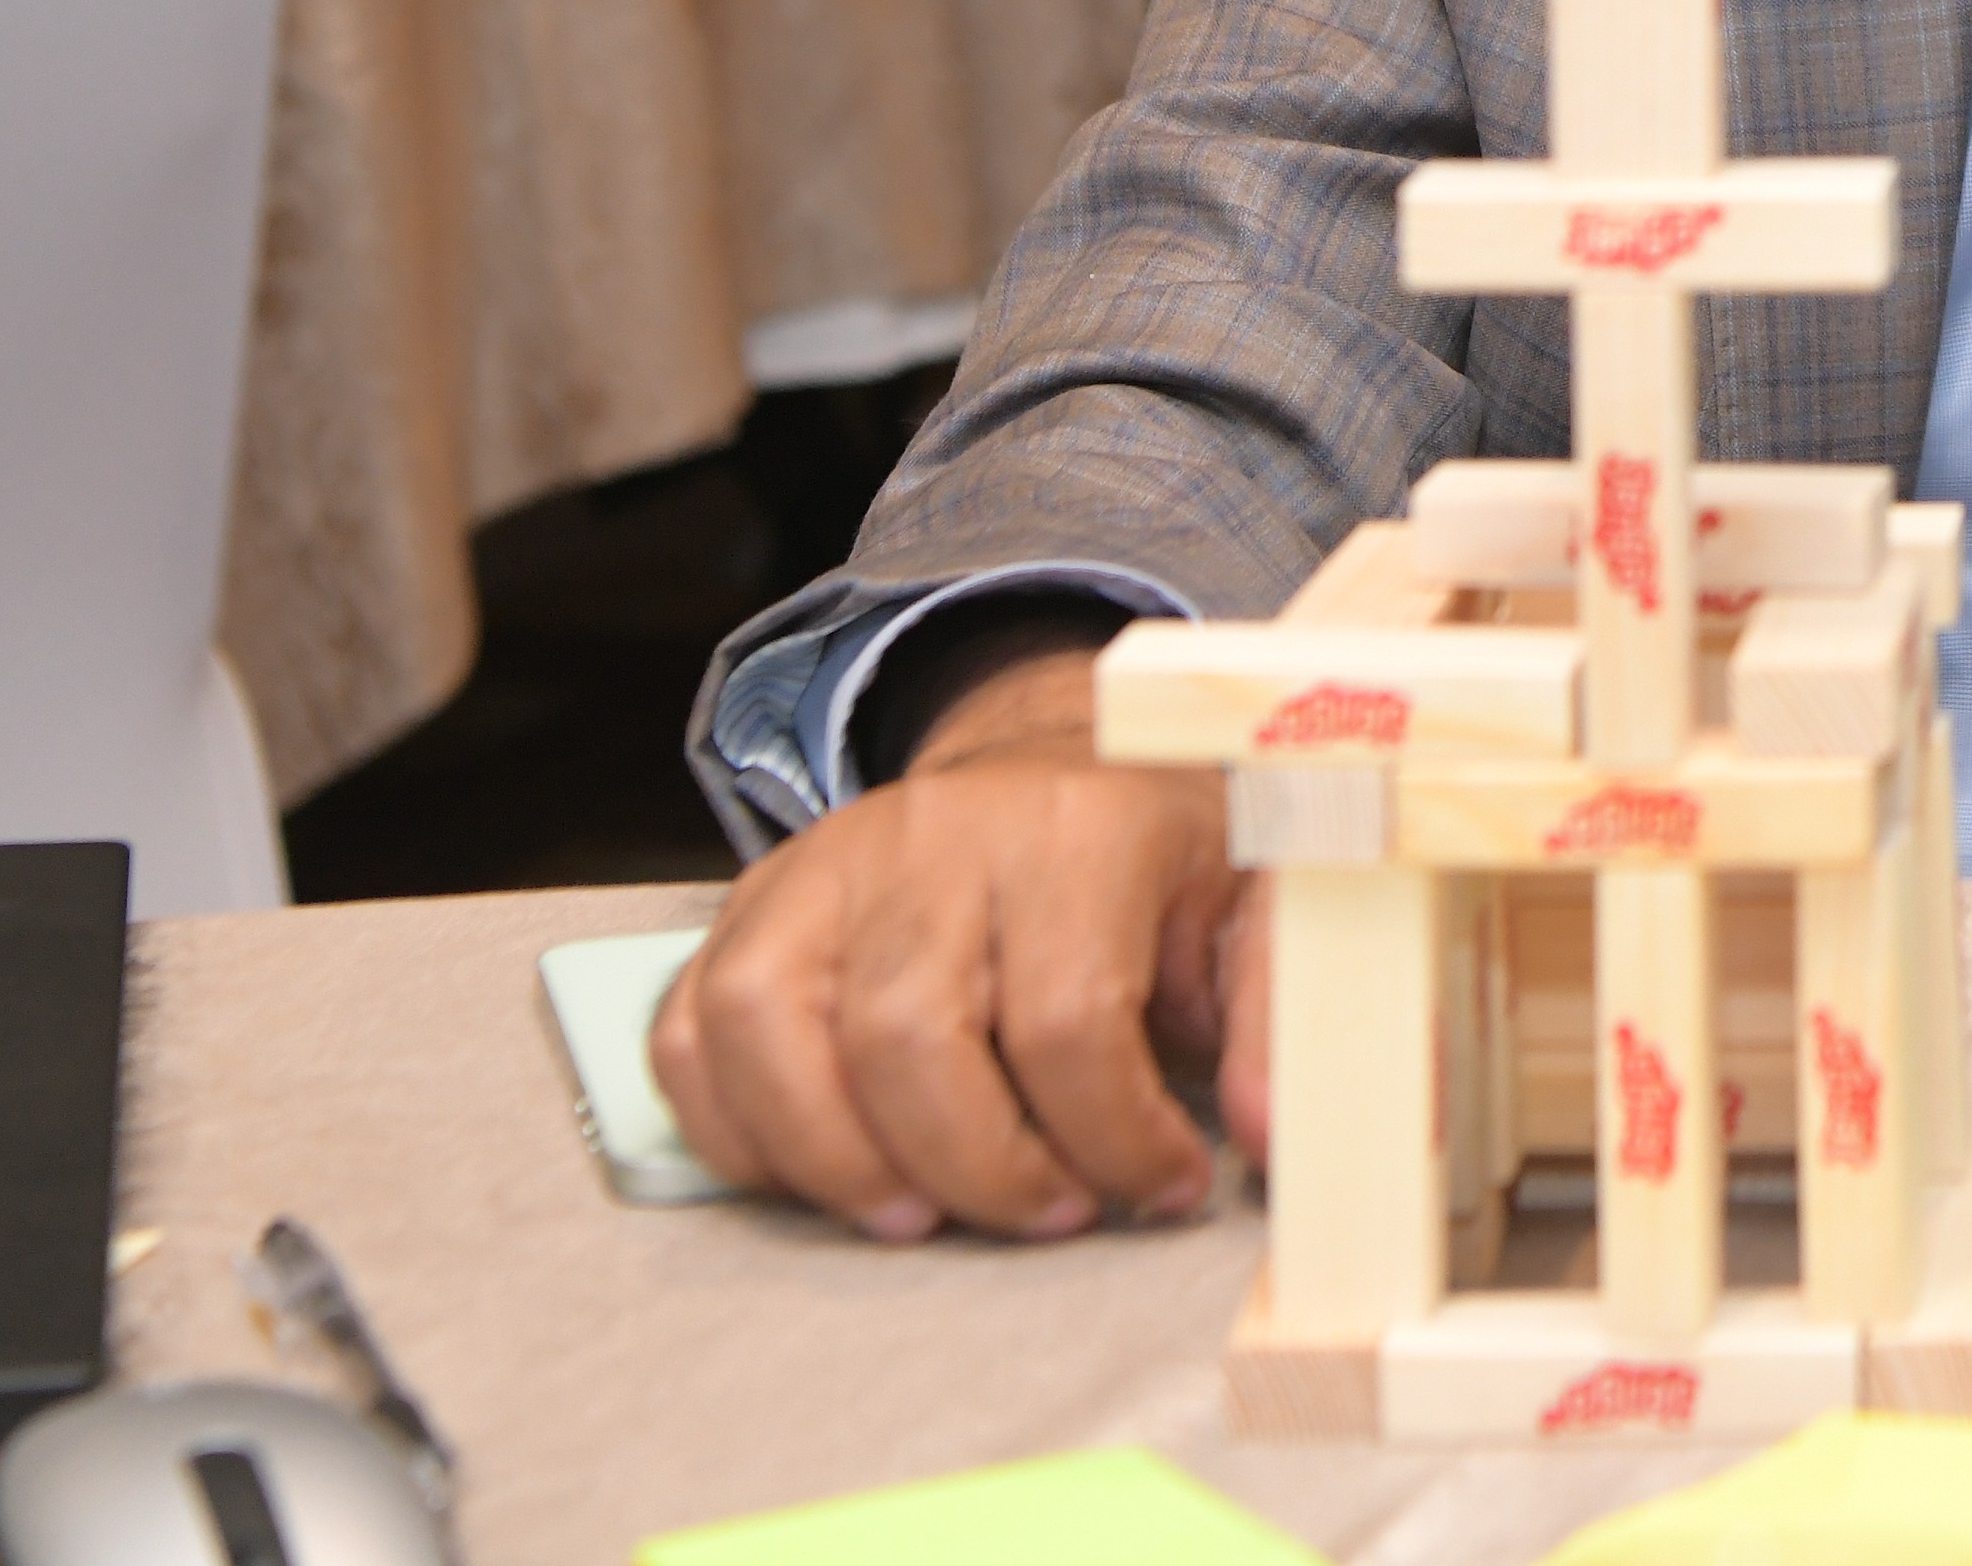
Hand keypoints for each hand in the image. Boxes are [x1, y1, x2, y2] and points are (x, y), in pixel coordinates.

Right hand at [649, 648, 1247, 1241]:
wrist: (1063, 758)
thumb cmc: (1162, 852)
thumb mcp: (1262, 901)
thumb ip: (1278, 1014)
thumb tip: (1266, 1135)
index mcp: (1077, 825)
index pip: (1067, 1020)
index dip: (1116, 1140)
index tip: (1162, 1187)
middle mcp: (934, 833)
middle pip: (907, 1040)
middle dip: (979, 1172)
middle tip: (1048, 1213)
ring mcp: (826, 864)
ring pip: (770, 1030)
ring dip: (836, 1162)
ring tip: (921, 1213)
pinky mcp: (756, 903)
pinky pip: (693, 1028)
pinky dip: (732, 1127)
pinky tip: (822, 1169)